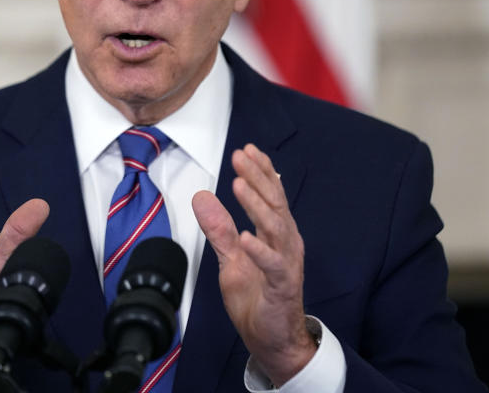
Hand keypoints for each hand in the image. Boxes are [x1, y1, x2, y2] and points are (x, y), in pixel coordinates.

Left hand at [192, 144, 314, 384]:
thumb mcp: (231, 259)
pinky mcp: (282, 286)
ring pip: (275, 227)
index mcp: (276, 233)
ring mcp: (286, 263)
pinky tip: (246, 237)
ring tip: (239, 184)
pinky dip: (260, 250)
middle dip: (257, 177)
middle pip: (275, 203)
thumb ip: (219, 229)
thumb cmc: (258, 298)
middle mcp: (286, 243)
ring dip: (257, 204)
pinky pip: (274, 265)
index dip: (260, 171)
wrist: (273, 339)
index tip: (246, 149)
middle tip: (240, 156)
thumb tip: (202, 197)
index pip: (271, 195)